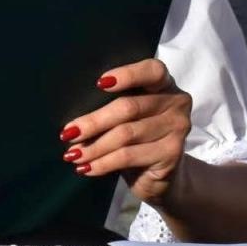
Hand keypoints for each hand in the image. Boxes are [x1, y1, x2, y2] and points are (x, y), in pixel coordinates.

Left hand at [59, 59, 193, 205]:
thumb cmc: (135, 137)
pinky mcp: (172, 153)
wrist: (158, 174)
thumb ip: (111, 106)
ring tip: (73, 154)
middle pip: (129, 107)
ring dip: (94, 147)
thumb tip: (74, 119)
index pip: (151, 71)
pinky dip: (103, 163)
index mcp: (164, 83)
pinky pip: (129, 156)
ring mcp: (178, 128)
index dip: (127, 75)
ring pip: (126, 134)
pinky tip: (86, 168)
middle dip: (93, 122)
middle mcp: (176, 102)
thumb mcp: (126, 116)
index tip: (99, 83)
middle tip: (68, 134)